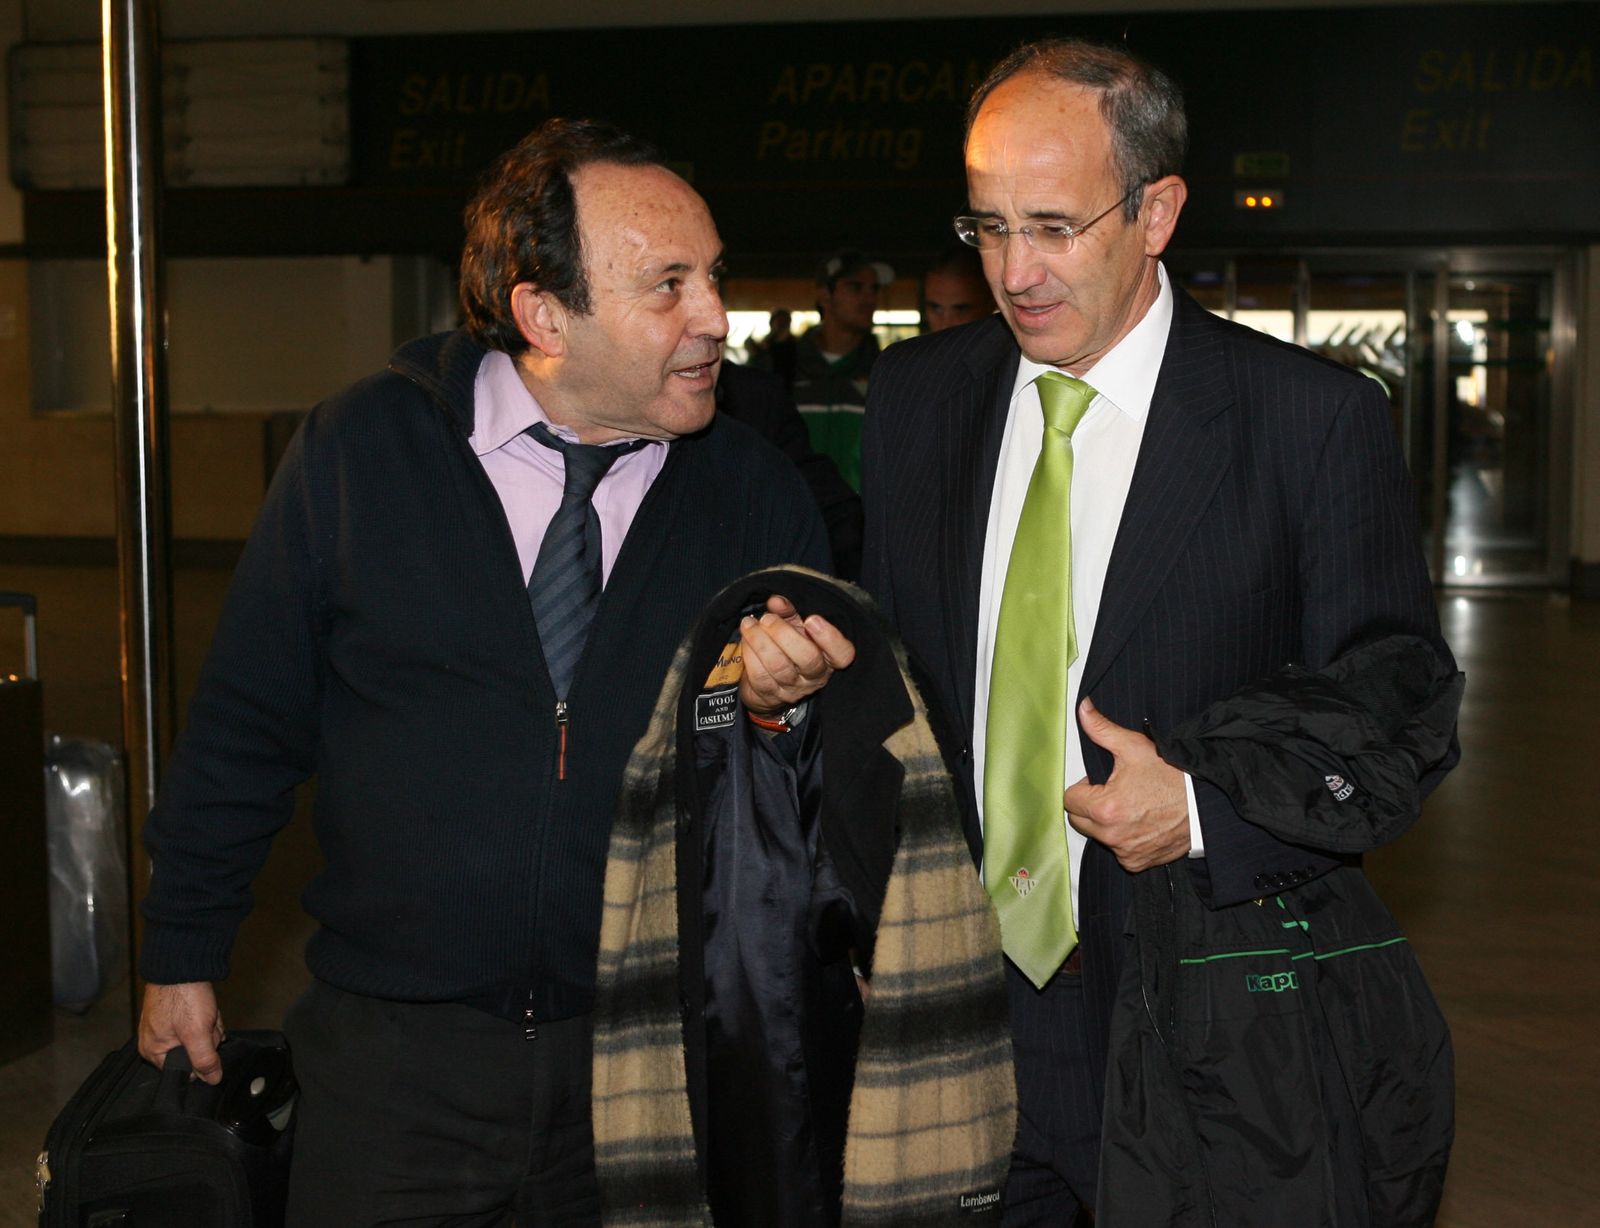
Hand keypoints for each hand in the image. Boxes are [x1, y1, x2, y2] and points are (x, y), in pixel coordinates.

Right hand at [138, 981, 224, 1084]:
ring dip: (209, 1025)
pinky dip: (207, 1015)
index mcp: (153, 1051)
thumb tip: (212, 1079)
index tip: (205, 1042)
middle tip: (205, 1022)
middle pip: (193, 1052)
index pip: (184, 1069)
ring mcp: (166, 1025)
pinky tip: (207, 1006)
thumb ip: (204, 1060)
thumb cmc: (182, 997)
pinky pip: (198, 1022)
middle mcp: (155, 1040)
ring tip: (206, 1011)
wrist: (182, 963)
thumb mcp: (197, 1033)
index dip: (201, 1058)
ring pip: (199, 1036)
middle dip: (207, 1038)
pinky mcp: (177, 1012)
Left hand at [738, 595, 855, 714]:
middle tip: (767, 618)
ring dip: (759, 641)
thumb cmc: (787, 646)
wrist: (769, 680)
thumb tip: (776, 602)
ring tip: (749, 624)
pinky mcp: (771, 695)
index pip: (843, 654)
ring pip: (779, 666)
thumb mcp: (794, 625)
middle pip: (808, 659)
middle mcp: (815, 676)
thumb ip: (789, 611)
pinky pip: (759, 676)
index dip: (830, 638)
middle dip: (783, 634)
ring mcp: (793, 688)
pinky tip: (746, 640)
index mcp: (829, 657)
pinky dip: (750, 654)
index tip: (811, 619)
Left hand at [1062, 697, 1190, 872]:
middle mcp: (1112, 836)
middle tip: (1115, 792)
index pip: (1070, 800)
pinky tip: (1142, 823)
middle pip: (1080, 821)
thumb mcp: (1136, 747)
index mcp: (1105, 808)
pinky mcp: (1138, 862)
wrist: (1207, 805)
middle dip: (1090, 806)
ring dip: (1107, 824)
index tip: (1100, 782)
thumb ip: (1103, 730)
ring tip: (1131, 806)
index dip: (1083, 788)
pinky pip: (1118, 851)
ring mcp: (1125, 852)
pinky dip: (1125, 840)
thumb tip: (1083, 710)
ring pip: (1098, 836)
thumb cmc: (1174, 777)